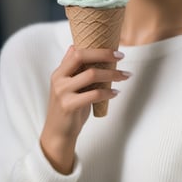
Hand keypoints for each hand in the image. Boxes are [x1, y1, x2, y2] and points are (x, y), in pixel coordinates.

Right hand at [40, 46, 128, 173]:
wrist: (57, 135)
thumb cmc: (68, 108)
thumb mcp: (67, 86)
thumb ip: (70, 68)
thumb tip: (75, 46)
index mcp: (59, 72)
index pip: (78, 52)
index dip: (98, 50)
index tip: (115, 52)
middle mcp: (59, 79)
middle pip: (82, 57)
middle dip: (104, 55)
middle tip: (121, 58)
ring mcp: (62, 92)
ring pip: (91, 75)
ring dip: (111, 74)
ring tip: (124, 76)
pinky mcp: (69, 106)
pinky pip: (94, 94)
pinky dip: (108, 92)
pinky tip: (116, 92)